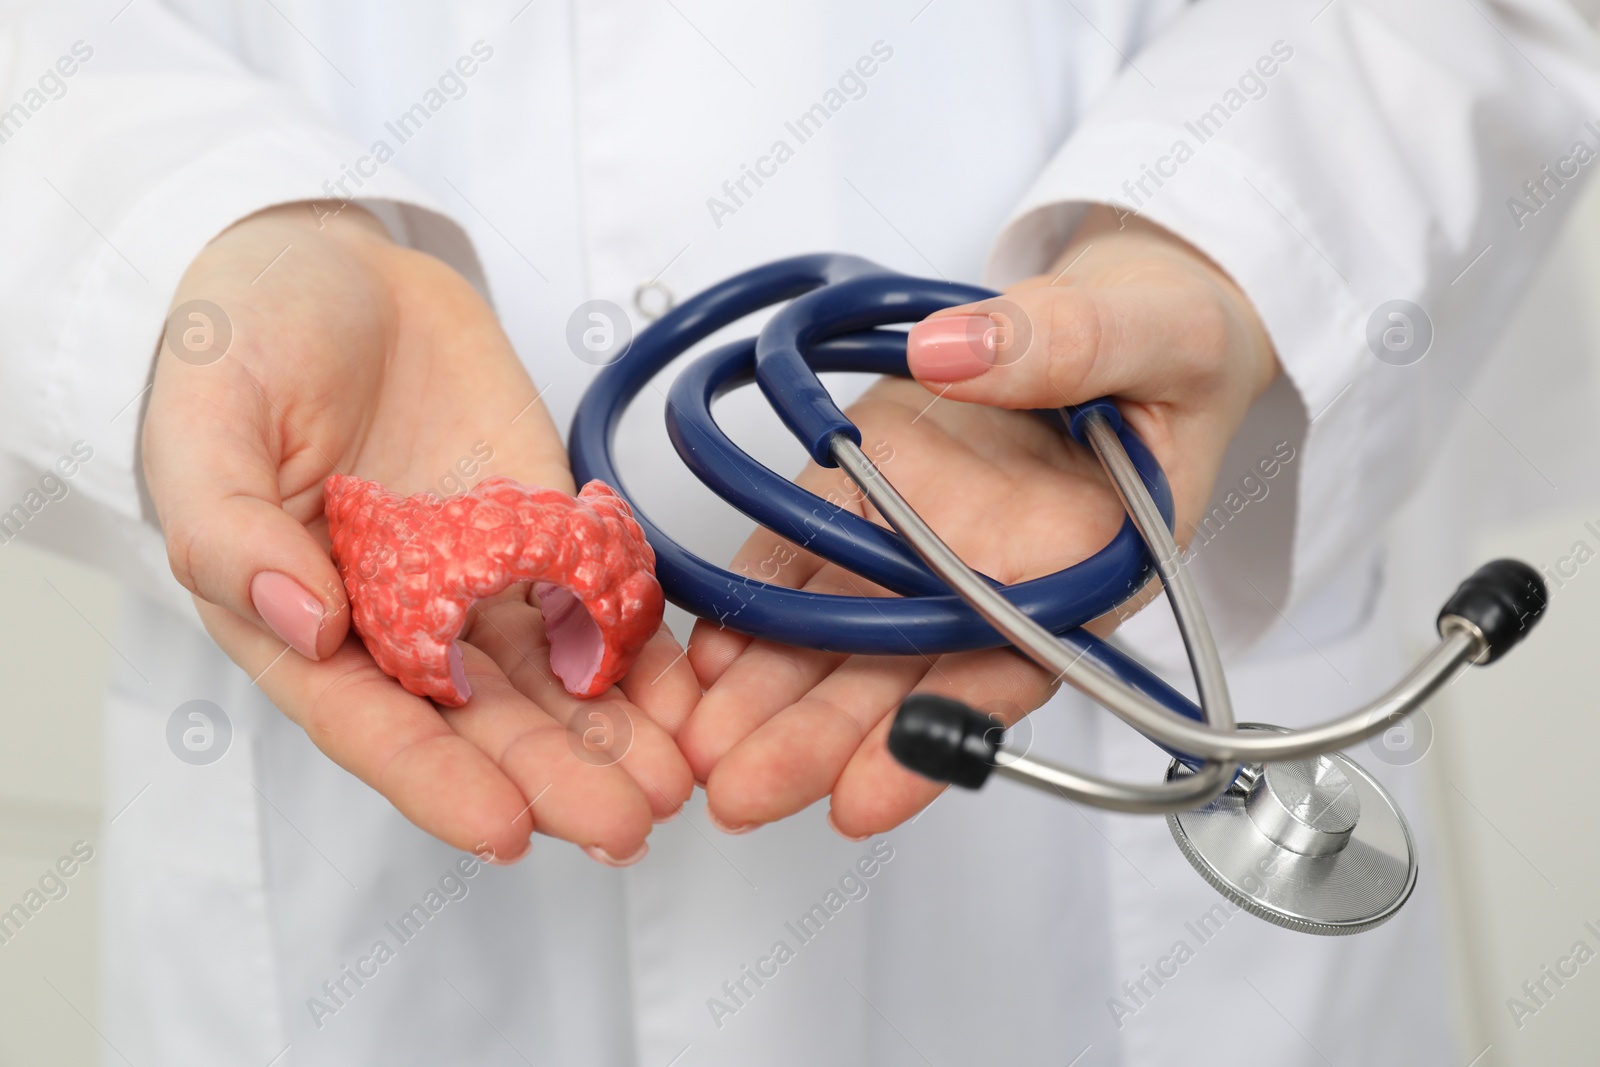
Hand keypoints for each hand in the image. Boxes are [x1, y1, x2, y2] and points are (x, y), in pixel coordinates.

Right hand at [143, 203, 694, 864]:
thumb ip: (229, 529)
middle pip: (481, 722)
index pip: (371, 724)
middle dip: (553, 777)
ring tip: (673, 783)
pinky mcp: (545, 536)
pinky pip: (599, 604)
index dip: (437, 781)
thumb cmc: (243, 340)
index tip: (505, 830)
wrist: (334, 266)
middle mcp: (398, 624)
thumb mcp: (204, 421)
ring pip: (552, 681)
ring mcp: (480, 583)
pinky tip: (692, 694)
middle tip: (627, 826)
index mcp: (302, 622)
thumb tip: (302, 624)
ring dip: (612, 735)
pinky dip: (644, 653)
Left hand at [677, 207, 1277, 836]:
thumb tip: (957, 349)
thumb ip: (1073, 343)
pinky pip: (800, 556)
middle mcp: (988, 575)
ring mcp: (916, 537)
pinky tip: (704, 654)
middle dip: (817, 740)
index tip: (862, 794)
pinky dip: (751, 606)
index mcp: (1082, 571)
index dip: (932, 738)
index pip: (1003, 674)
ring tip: (700, 745)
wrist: (1116, 315)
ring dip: (767, 695)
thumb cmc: (1166, 343)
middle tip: (741, 789)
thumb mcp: (1157, 333)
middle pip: (900, 675)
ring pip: (837, 632)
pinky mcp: (861, 490)